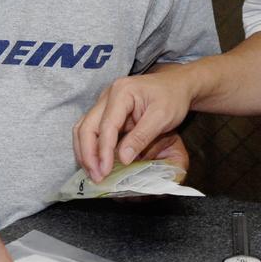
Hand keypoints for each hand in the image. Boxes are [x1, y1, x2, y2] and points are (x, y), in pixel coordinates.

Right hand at [74, 71, 195, 182]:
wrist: (176, 84)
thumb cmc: (172, 97)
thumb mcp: (162, 117)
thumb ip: (141, 137)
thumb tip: (122, 159)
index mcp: (121, 92)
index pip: (106, 126)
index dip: (103, 151)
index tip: (105, 171)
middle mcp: (107, 96)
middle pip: (86, 127)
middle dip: (88, 155)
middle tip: (96, 177)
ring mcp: (104, 103)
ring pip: (84, 129)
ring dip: (85, 153)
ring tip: (94, 174)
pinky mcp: (106, 112)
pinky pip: (91, 130)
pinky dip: (91, 147)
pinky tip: (97, 163)